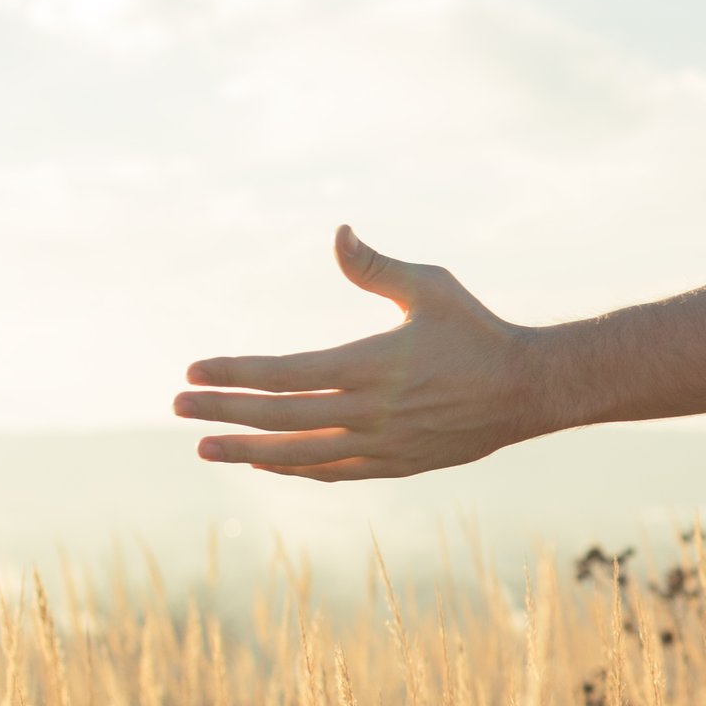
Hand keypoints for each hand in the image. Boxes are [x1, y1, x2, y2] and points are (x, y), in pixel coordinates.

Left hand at [175, 226, 551, 480]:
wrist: (526, 390)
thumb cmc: (476, 330)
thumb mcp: (430, 287)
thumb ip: (376, 267)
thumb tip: (337, 233)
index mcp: (372, 365)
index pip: (285, 374)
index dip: (234, 373)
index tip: (194, 369)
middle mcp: (371, 412)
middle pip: (280, 416)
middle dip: (224, 410)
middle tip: (178, 406)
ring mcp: (382, 445)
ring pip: (299, 453)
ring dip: (247, 450)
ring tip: (205, 447)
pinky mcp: (396, 464)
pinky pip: (333, 472)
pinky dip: (294, 468)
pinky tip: (263, 461)